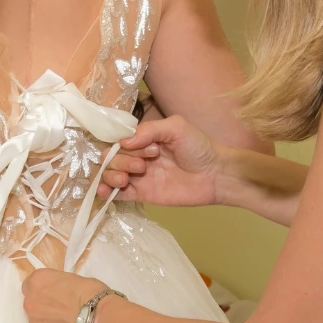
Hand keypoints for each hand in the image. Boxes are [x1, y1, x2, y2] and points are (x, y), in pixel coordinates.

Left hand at [22, 269, 111, 322]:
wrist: (98, 320)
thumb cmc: (91, 293)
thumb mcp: (74, 279)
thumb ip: (60, 286)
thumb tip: (62, 293)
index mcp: (38, 281)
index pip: (30, 285)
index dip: (42, 290)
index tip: (53, 294)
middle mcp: (30, 302)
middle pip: (32, 304)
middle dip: (43, 307)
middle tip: (61, 311)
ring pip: (37, 322)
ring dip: (47, 322)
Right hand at [99, 114, 221, 206]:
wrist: (215, 175)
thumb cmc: (199, 148)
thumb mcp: (176, 127)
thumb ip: (149, 130)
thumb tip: (123, 142)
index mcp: (144, 139)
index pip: (119, 140)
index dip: (122, 144)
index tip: (143, 147)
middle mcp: (138, 157)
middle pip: (111, 157)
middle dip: (121, 160)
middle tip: (144, 165)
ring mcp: (139, 177)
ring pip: (111, 174)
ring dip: (112, 174)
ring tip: (128, 178)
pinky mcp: (142, 194)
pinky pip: (118, 194)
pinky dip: (106, 191)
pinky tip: (106, 190)